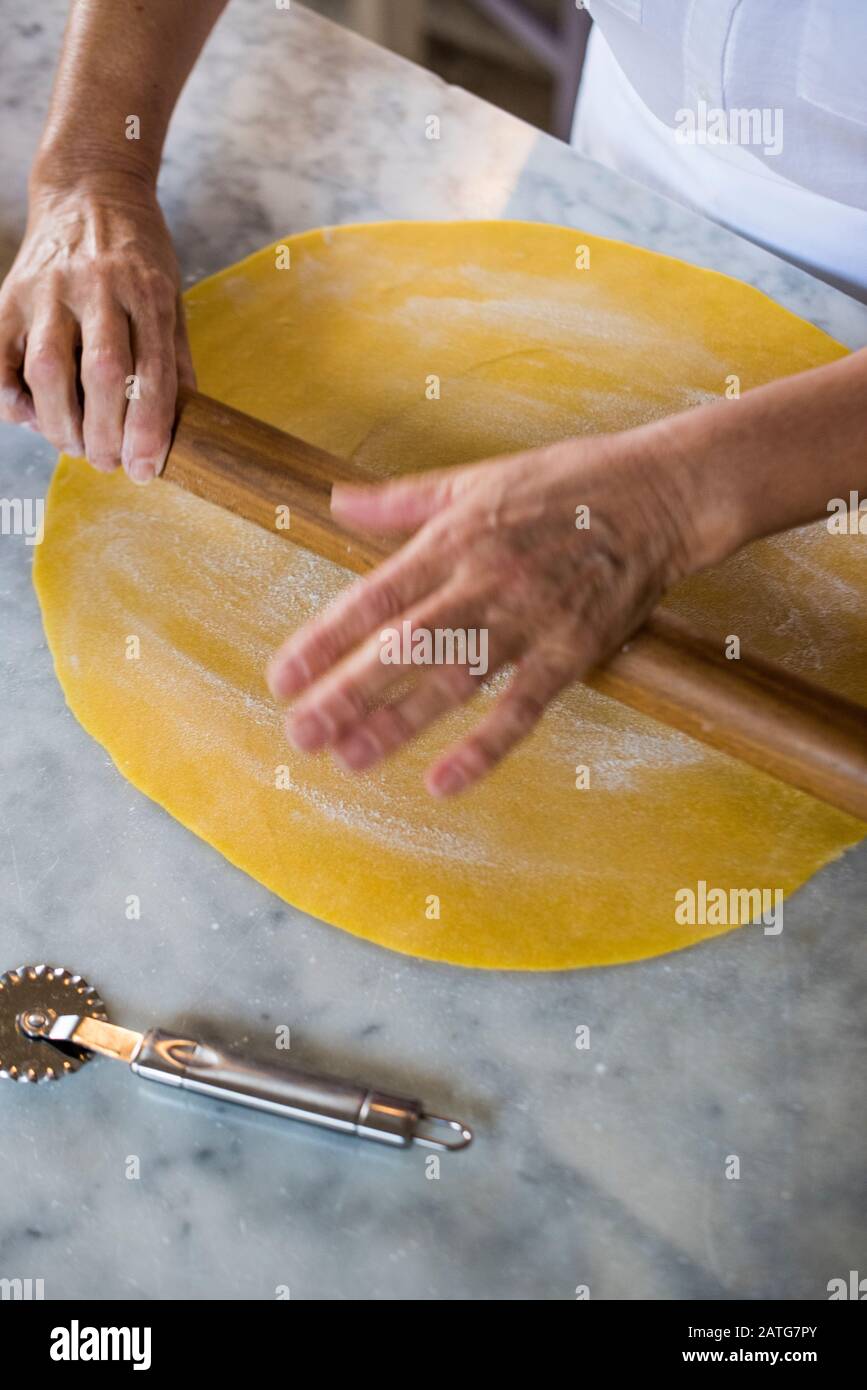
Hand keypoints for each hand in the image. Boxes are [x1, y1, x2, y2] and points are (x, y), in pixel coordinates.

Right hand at [0, 174, 193, 481]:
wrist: (88, 188)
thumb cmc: (137, 254)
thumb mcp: (171, 296)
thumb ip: (175, 359)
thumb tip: (183, 426)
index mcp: (148, 292)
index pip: (151, 372)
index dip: (147, 430)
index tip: (143, 470)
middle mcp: (98, 287)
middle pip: (101, 374)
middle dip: (105, 434)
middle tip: (108, 463)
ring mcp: (49, 289)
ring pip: (48, 368)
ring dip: (59, 422)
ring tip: (75, 445)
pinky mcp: (11, 293)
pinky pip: (0, 353)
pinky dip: (8, 392)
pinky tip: (27, 415)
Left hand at [267, 427, 708, 795]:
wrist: (661, 493)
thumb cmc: (567, 482)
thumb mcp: (476, 478)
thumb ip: (401, 501)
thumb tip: (336, 499)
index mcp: (452, 540)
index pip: (373, 597)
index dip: (325, 641)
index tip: (283, 678)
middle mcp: (482, 582)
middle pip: (403, 647)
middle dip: (347, 692)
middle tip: (301, 734)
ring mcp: (528, 620)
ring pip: (453, 680)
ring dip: (400, 723)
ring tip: (350, 760)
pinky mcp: (572, 651)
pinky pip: (522, 707)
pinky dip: (484, 747)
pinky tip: (444, 782)